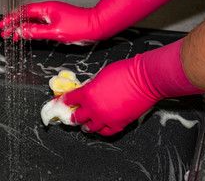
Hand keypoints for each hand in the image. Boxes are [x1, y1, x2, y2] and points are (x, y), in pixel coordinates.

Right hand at [0, 1, 100, 43]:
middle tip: (4, 32)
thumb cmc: (80, 26)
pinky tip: (27, 34)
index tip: (3, 25)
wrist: (96, 26)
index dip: (11, 18)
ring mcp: (52, 15)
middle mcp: (48, 10)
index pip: (23, 12)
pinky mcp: (56, 20)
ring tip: (13, 36)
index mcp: (46, 9)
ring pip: (32, 20)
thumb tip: (21, 31)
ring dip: (21, 27)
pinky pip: (39, 23)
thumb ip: (36, 31)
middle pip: (25, 15)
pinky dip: (31, 29)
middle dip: (13, 24)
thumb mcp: (55, 32)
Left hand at [42, 39, 204, 135]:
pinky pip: (106, 132)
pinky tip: (101, 126)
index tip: (60, 103)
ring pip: (89, 128)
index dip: (63, 101)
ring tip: (85, 122)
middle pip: (76, 117)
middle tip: (71, 114)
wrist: (145, 79)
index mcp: (87, 93)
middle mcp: (94, 108)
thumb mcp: (100, 75)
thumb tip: (86, 91)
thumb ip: (91, 86)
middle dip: (72, 115)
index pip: (68, 100)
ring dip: (86, 124)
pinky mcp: (118, 124)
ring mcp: (106, 118)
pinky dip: (102, 129)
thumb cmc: (126, 72)